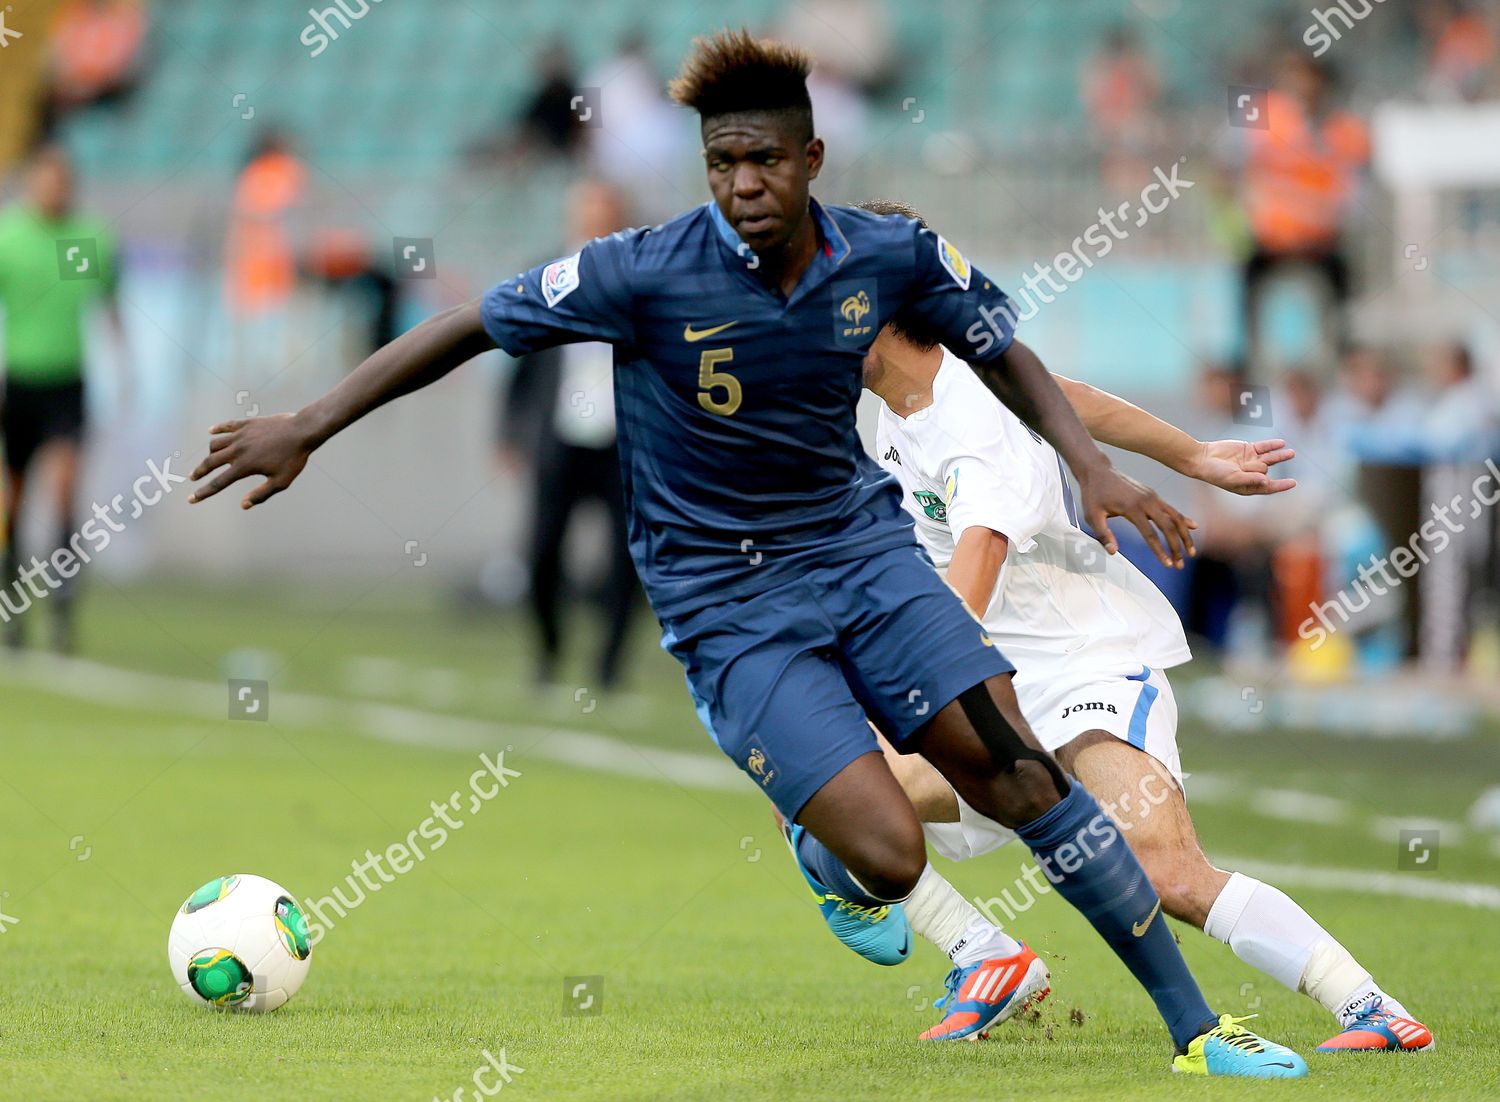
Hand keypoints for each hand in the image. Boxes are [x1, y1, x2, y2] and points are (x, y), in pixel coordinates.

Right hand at [189, 413, 314, 508]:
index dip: (203, 492)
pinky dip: (217, 429)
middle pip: (211, 462)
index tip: (191, 499)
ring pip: (216, 444)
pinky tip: (211, 432)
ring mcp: (241, 435)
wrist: (302, 431)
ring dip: (209, 453)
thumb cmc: (294, 458)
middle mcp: (238, 450)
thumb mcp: (281, 482)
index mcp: (244, 466)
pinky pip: (226, 426)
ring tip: (209, 459)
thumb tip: (244, 505)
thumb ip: (261, 494)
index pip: (218, 483)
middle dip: (200, 471)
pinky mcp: (247, 424)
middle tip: (193, 477)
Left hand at [1076, 463, 1195, 567]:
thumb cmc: (1093, 494)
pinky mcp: (1153, 495)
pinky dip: (1182, 519)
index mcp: (1132, 508)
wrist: (1098, 471)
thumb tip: (1113, 552)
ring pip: (1175, 517)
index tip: (1168, 565)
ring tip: (1191, 552)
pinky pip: (1171, 508)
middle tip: (1180, 565)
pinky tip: (1193, 527)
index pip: (1151, 534)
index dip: (1160, 551)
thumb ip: (1103, 534)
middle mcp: (1147, 501)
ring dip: (1185, 535)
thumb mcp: (1092, 515)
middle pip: (1168, 527)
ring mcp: (1152, 497)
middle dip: (1177, 547)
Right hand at [1187, 439, 1296, 496]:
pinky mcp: (1248, 449)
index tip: (1293, 483)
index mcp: (1248, 486)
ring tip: (1292, 453)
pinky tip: (1282, 443)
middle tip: (1243, 467)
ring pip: (1270, 458)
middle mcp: (1251, 474)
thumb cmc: (1215, 473)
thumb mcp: (1233, 479)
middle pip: (1264, 470)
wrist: (1202, 458)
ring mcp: (1250, 460)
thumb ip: (1250, 479)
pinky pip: (1263, 447)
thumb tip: (1267, 480)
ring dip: (1281, 456)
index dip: (1281, 485)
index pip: (1268, 487)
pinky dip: (1272, 445)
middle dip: (1257, 468)